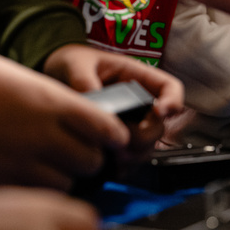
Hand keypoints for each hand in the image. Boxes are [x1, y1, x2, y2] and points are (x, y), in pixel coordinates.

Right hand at [0, 48, 130, 190]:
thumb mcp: (33, 81)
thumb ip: (63, 107)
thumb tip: (91, 130)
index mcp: (53, 102)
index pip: (105, 128)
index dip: (114, 136)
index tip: (116, 140)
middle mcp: (40, 134)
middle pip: (90, 161)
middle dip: (89, 158)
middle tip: (79, 152)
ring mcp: (17, 161)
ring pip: (66, 184)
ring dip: (64, 176)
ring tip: (49, 163)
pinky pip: (33, 195)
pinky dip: (36, 188)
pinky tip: (26, 171)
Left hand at [43, 44, 184, 170]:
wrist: (56, 74)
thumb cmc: (73, 62)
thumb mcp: (76, 64)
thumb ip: (84, 80)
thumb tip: (91, 102)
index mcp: (136, 77)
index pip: (170, 88)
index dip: (173, 101)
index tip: (160, 112)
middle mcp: (138, 103)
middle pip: (159, 125)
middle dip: (146, 136)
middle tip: (124, 140)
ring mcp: (130, 124)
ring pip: (147, 146)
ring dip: (134, 154)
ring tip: (114, 155)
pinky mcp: (116, 141)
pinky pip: (129, 159)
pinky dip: (123, 166)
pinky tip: (108, 165)